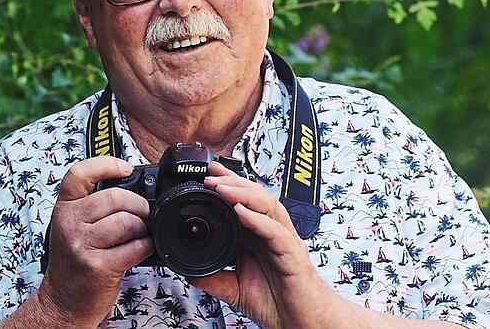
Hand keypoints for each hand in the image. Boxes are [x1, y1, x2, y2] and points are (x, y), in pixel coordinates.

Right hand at [37, 156, 153, 326]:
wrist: (63, 301)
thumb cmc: (75, 260)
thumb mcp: (73, 225)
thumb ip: (94, 204)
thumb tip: (135, 185)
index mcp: (64, 208)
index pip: (79, 173)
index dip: (106, 164)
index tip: (126, 169)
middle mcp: (69, 224)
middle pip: (114, 197)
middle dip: (138, 205)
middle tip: (142, 214)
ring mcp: (81, 245)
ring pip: (126, 221)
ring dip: (142, 228)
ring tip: (138, 235)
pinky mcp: (97, 267)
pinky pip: (134, 247)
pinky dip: (145, 247)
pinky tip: (139, 250)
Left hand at [188, 162, 336, 328]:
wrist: (301, 323)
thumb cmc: (278, 303)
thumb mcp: (235, 290)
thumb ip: (214, 277)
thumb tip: (188, 269)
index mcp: (260, 237)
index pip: (244, 203)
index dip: (228, 186)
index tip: (206, 176)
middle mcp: (274, 234)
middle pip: (256, 197)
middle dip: (233, 182)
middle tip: (210, 175)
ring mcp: (285, 242)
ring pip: (267, 207)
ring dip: (244, 194)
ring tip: (222, 188)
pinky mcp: (293, 255)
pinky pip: (276, 232)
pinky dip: (258, 220)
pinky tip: (241, 212)